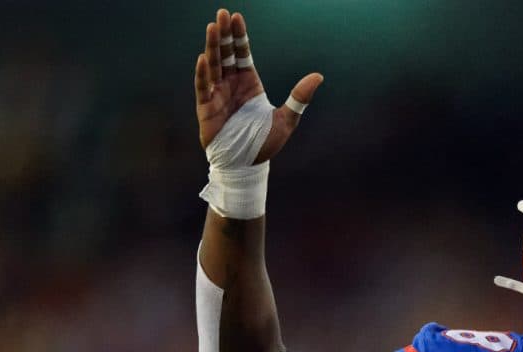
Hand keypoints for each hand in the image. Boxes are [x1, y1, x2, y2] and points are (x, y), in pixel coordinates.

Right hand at [194, 8, 322, 162]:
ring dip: (212, 46)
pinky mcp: (206, 108)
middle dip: (224, 34)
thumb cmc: (263, 143)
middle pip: (226, 54)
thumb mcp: (286, 119)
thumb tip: (318, 76)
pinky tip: (204, 58)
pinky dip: (203, 73)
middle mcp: (231, 84)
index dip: (239, 36)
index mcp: (249, 83)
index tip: (236, 17)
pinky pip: (203, 87)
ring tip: (213, 27)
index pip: (242, 53)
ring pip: (214, 65)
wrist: (247, 165)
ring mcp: (217, 94)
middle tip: (222, 13)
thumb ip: (299, 98)